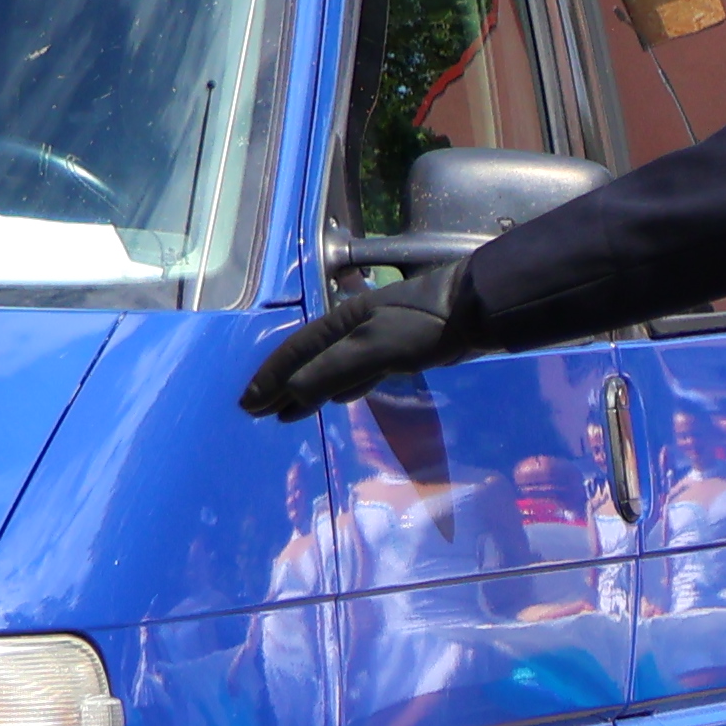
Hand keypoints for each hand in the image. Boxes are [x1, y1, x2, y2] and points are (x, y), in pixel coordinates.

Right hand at [241, 265, 487, 416]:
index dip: (270, 379)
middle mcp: (351, 328)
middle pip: (308, 361)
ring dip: (309, 390)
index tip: (247, 405)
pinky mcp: (399, 352)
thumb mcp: (373, 349)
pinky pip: (358, 373)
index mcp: (339, 322)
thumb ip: (333, 371)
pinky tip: (339, 398)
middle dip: (282, 386)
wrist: (477, 312)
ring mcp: (375, 339)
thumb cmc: (423, 326)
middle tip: (257, 413)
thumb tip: (290, 395)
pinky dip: (342, 387)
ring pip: (332, 369)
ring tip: (288, 412)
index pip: (294, 353)